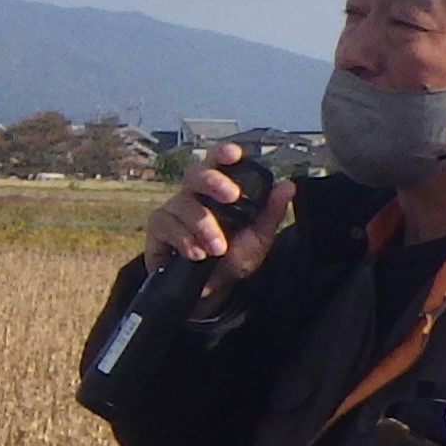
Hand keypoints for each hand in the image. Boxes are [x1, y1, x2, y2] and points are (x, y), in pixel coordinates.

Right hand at [140, 141, 294, 299]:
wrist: (210, 291)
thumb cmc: (232, 258)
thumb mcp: (258, 239)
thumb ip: (271, 213)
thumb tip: (288, 185)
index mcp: (217, 191)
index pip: (217, 163)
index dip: (222, 153)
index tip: (234, 154)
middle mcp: (193, 195)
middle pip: (194, 174)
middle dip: (213, 182)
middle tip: (231, 196)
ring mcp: (173, 210)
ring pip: (183, 204)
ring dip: (203, 225)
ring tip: (217, 248)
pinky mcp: (157, 229)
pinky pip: (166, 225)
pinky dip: (183, 239)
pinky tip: (196, 254)